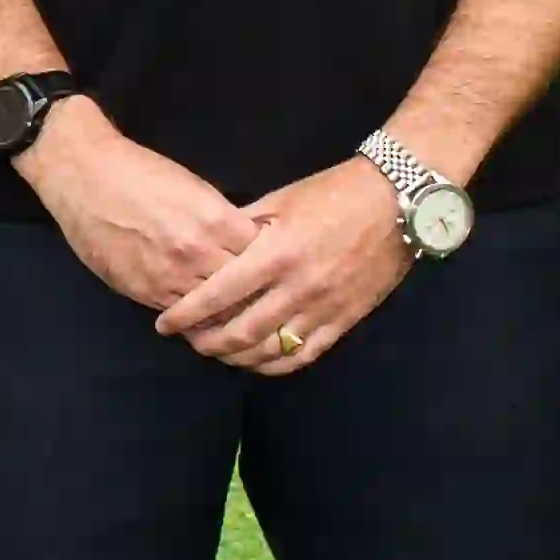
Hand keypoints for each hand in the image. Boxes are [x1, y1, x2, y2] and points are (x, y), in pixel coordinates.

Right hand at [14, 103, 257, 315]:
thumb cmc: (140, 172)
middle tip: (263, 299)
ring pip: (214, 309)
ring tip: (238, 315)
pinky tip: (204, 315)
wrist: (84, 176)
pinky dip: (195, 316)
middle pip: (243, 288)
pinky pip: (182, 315)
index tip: (275, 267)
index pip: (262, 256)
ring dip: (226, 311)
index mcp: (216, 220)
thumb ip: (222, 220)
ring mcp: (169, 276)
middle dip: (254, 293)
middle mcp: (197, 252)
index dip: (271, 262)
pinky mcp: (144, 291)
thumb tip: (246, 244)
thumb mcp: (194, 187)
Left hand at [153, 164, 415, 376]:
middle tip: (189, 341)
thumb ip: (242, 227)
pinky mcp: (345, 321)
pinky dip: (274, 365)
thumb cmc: (332, 193)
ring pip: (270, 350)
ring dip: (237, 357)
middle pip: (240, 332)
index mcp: (276, 253)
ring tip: (217, 352)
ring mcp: (324, 308)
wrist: (395, 201)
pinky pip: (304, 355)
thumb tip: (207, 247)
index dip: (186, 314)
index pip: (218, 295)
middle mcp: (298, 287)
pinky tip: (256, 362)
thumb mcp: (279, 200)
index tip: (164, 323)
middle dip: (207, 342)